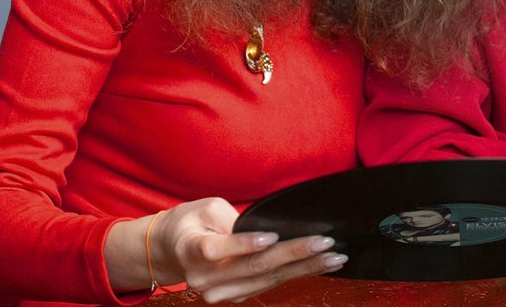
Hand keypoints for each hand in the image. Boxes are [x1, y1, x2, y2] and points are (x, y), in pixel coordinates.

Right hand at [106, 197, 345, 302]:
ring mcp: (221, 291)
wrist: (172, 252)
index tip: (271, 236)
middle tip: (325, 243)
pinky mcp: (236, 295)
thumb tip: (270, 231)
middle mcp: (206, 277)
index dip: (244, 244)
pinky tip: (321, 267)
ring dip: (305, 269)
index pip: (216, 249)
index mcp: (192, 249)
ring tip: (334, 258)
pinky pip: (271, 284)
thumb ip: (234, 221)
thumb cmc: (192, 222)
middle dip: (293, 255)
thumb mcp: (206, 209)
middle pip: (254, 267)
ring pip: (268, 279)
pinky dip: (297, 274)